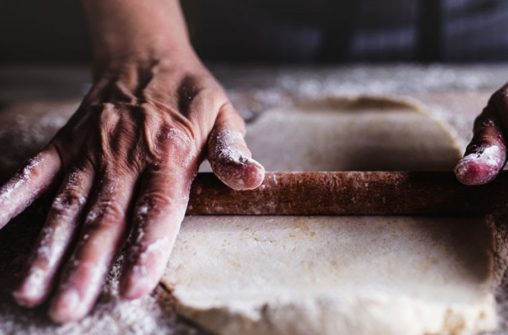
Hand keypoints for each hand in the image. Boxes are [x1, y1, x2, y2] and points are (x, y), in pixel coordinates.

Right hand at [0, 51, 264, 321]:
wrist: (148, 55)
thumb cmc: (192, 96)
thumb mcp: (225, 118)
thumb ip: (233, 154)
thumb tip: (256, 181)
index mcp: (171, 152)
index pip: (158, 208)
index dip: (147, 249)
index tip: (132, 287)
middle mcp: (127, 154)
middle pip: (106, 218)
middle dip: (86, 266)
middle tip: (69, 309)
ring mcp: (92, 149)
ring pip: (67, 205)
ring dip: (48, 249)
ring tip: (31, 290)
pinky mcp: (68, 142)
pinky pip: (36, 171)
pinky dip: (11, 195)